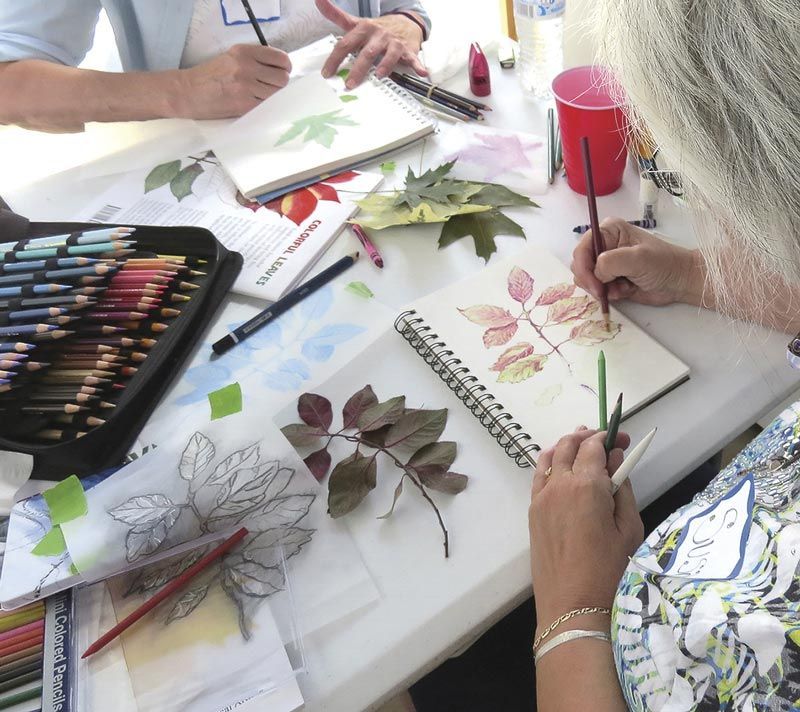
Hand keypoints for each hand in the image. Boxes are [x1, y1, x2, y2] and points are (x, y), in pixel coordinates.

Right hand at [175, 44, 291, 118]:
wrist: (187, 92)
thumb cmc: (210, 77)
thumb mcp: (231, 58)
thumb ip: (253, 60)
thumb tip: (278, 69)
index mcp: (244, 52)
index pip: (280, 58)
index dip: (285, 68)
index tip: (282, 72)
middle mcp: (247, 66)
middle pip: (282, 78)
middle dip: (280, 84)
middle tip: (270, 88)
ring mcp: (246, 86)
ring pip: (277, 94)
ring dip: (272, 97)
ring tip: (258, 96)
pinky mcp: (245, 104)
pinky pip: (266, 106)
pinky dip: (264, 106)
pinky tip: (254, 104)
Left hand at [316, 0, 427, 87]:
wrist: (403, 22)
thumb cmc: (375, 29)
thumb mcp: (356, 22)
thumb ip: (336, 15)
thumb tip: (318, 0)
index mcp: (363, 29)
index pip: (346, 44)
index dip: (335, 59)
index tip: (327, 73)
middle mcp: (378, 35)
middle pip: (366, 53)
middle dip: (358, 68)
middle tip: (350, 83)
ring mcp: (393, 43)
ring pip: (388, 55)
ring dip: (385, 66)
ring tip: (379, 76)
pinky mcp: (407, 50)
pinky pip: (412, 58)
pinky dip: (417, 65)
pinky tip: (421, 72)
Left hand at [529, 428, 643, 628]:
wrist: (572, 604)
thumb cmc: (609, 570)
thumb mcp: (630, 528)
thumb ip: (623, 488)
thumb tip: (616, 461)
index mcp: (587, 485)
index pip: (594, 445)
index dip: (610, 437)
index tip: (623, 440)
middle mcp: (560, 484)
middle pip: (570, 444)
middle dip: (590, 436)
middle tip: (608, 441)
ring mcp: (542, 496)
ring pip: (551, 455)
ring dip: (568, 445)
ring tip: (584, 446)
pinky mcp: (533, 509)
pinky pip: (539, 475)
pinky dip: (551, 462)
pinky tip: (562, 466)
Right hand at [571, 217, 704, 306]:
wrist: (680, 281)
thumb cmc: (664, 264)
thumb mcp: (638, 258)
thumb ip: (612, 262)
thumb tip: (596, 273)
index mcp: (609, 231)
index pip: (582, 248)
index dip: (583, 266)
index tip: (594, 283)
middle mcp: (604, 245)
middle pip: (580, 264)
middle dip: (591, 280)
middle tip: (605, 290)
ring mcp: (606, 263)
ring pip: (586, 279)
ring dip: (601, 288)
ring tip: (622, 288)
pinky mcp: (610, 279)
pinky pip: (596, 289)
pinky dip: (608, 294)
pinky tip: (625, 291)